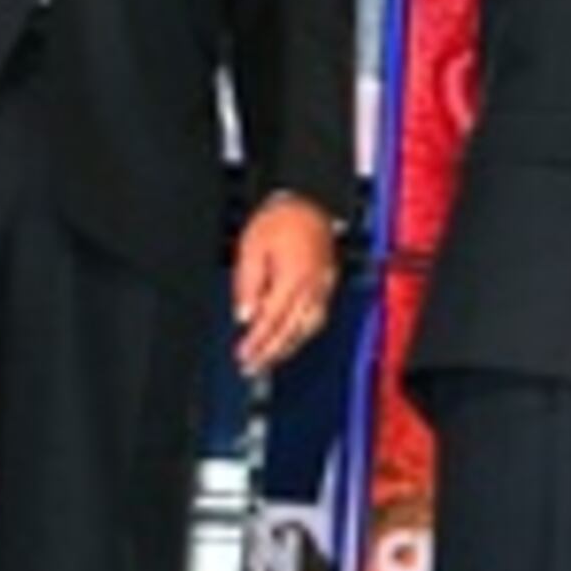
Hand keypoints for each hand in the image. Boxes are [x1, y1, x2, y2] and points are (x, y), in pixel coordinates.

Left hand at [227, 193, 340, 375]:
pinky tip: (292, 339)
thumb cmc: (280, 220)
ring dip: (287, 348)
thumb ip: (247, 284)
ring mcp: (322, 287)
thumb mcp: (251, 248)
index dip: (256, 342)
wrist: (308, 202)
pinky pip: (317, 318)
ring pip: (306, 329)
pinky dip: (302, 334)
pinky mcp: (327, 285)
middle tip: (252, 368)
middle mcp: (310, 287)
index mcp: (291, 278)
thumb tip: (244, 315)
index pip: (271, 320)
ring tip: (270, 360)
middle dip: (270, 353)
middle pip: (289, 330)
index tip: (243, 355)